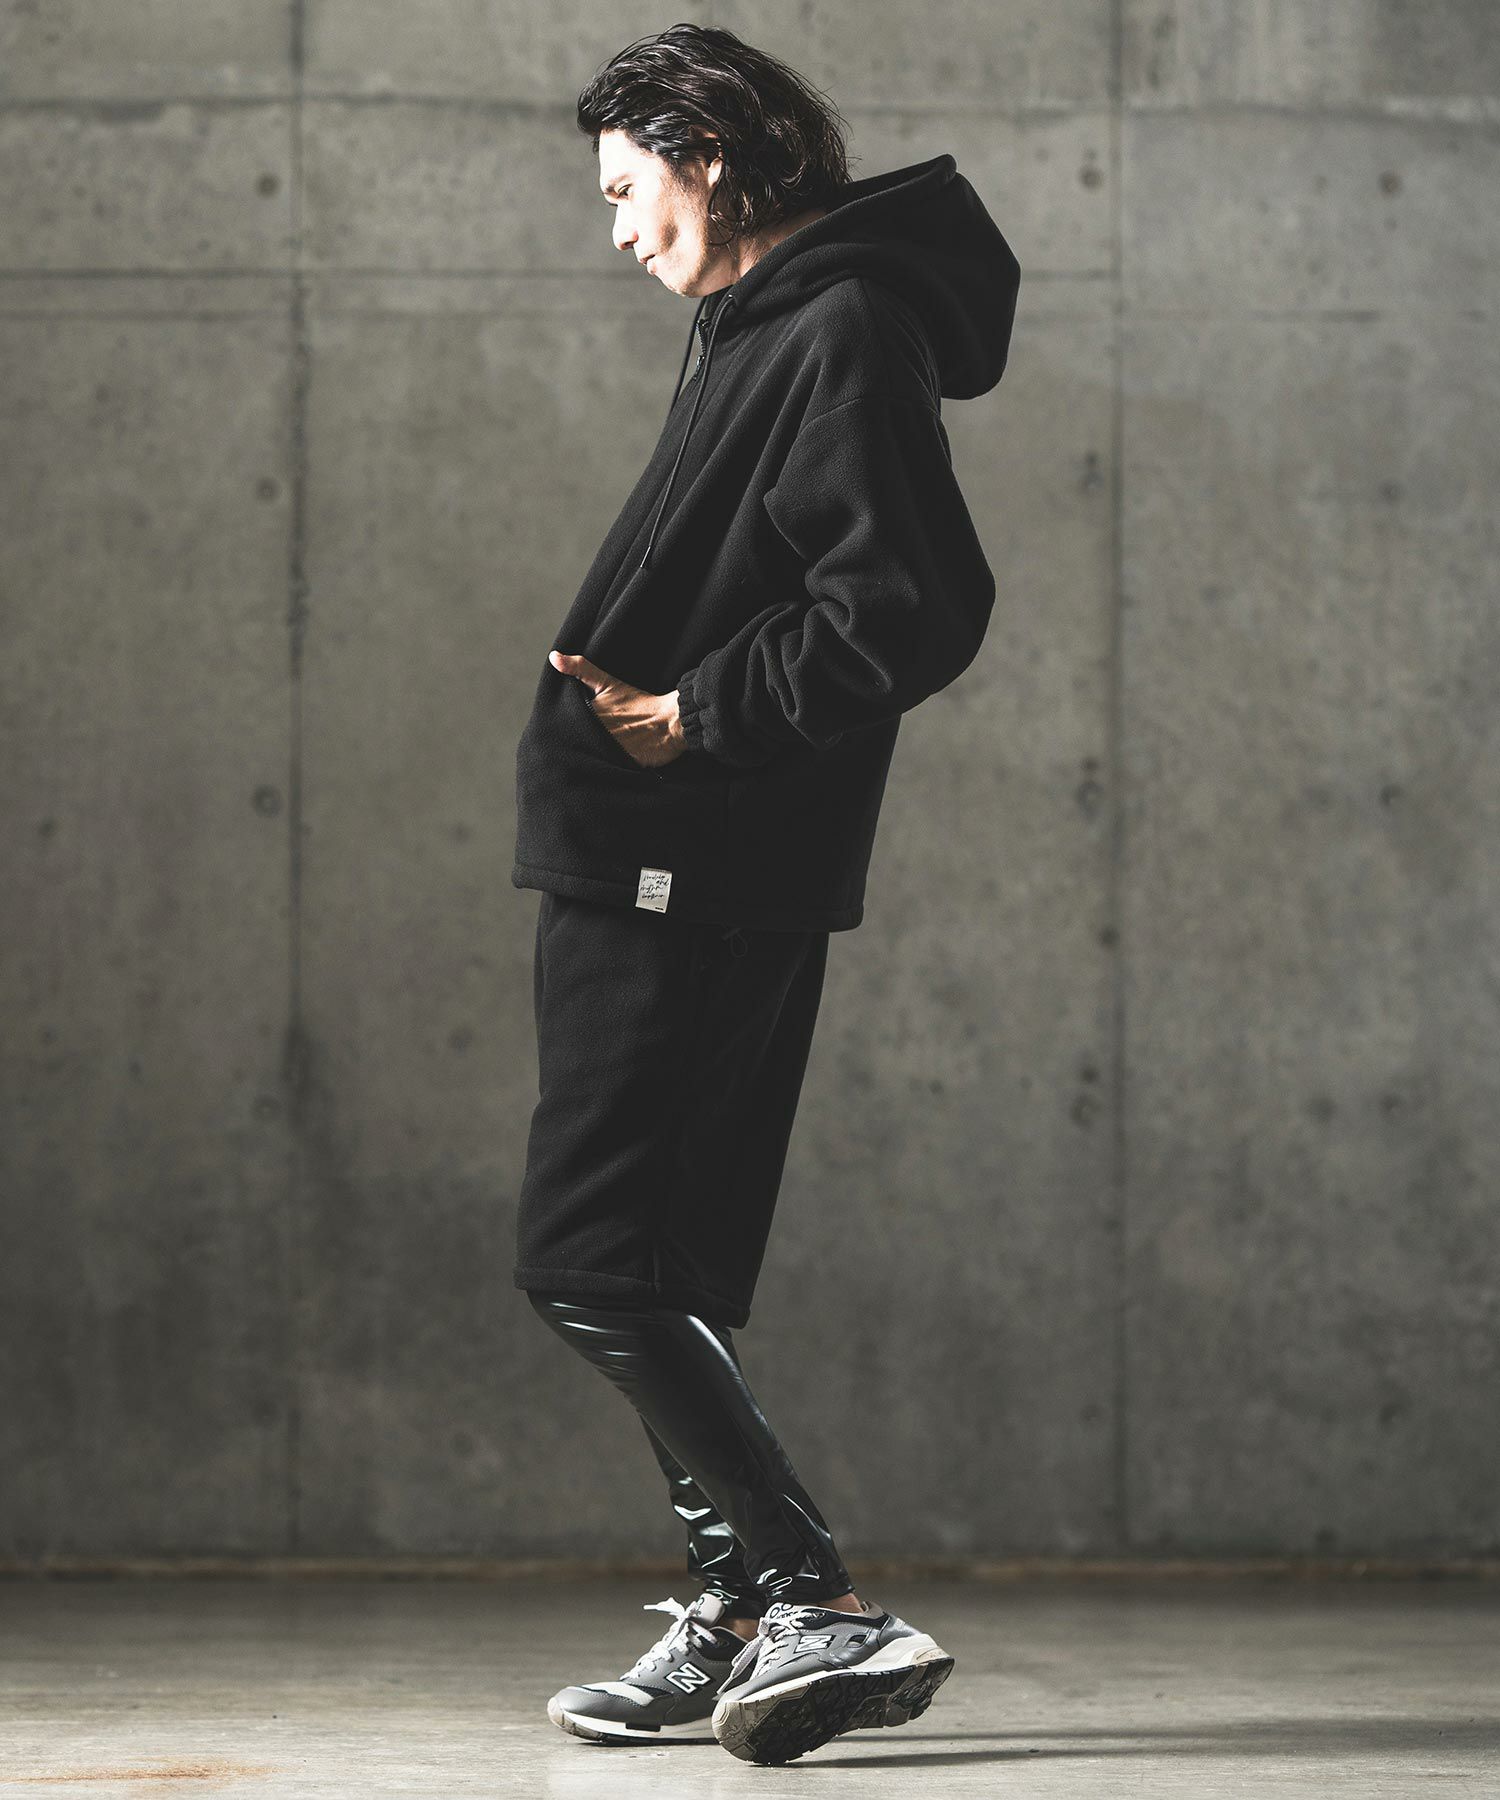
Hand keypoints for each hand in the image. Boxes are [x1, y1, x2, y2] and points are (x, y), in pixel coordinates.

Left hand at [550, 650, 687, 768]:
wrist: (671, 719)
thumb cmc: (639, 701)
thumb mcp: (606, 682)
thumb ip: (580, 669)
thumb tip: (554, 657)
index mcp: (590, 715)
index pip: (567, 726)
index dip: (566, 729)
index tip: (565, 732)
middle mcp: (599, 733)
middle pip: (577, 743)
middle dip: (575, 744)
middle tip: (577, 746)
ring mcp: (613, 749)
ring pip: (591, 758)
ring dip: (588, 759)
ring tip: (594, 757)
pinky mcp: (625, 764)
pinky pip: (609, 771)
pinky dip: (606, 770)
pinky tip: (605, 769)